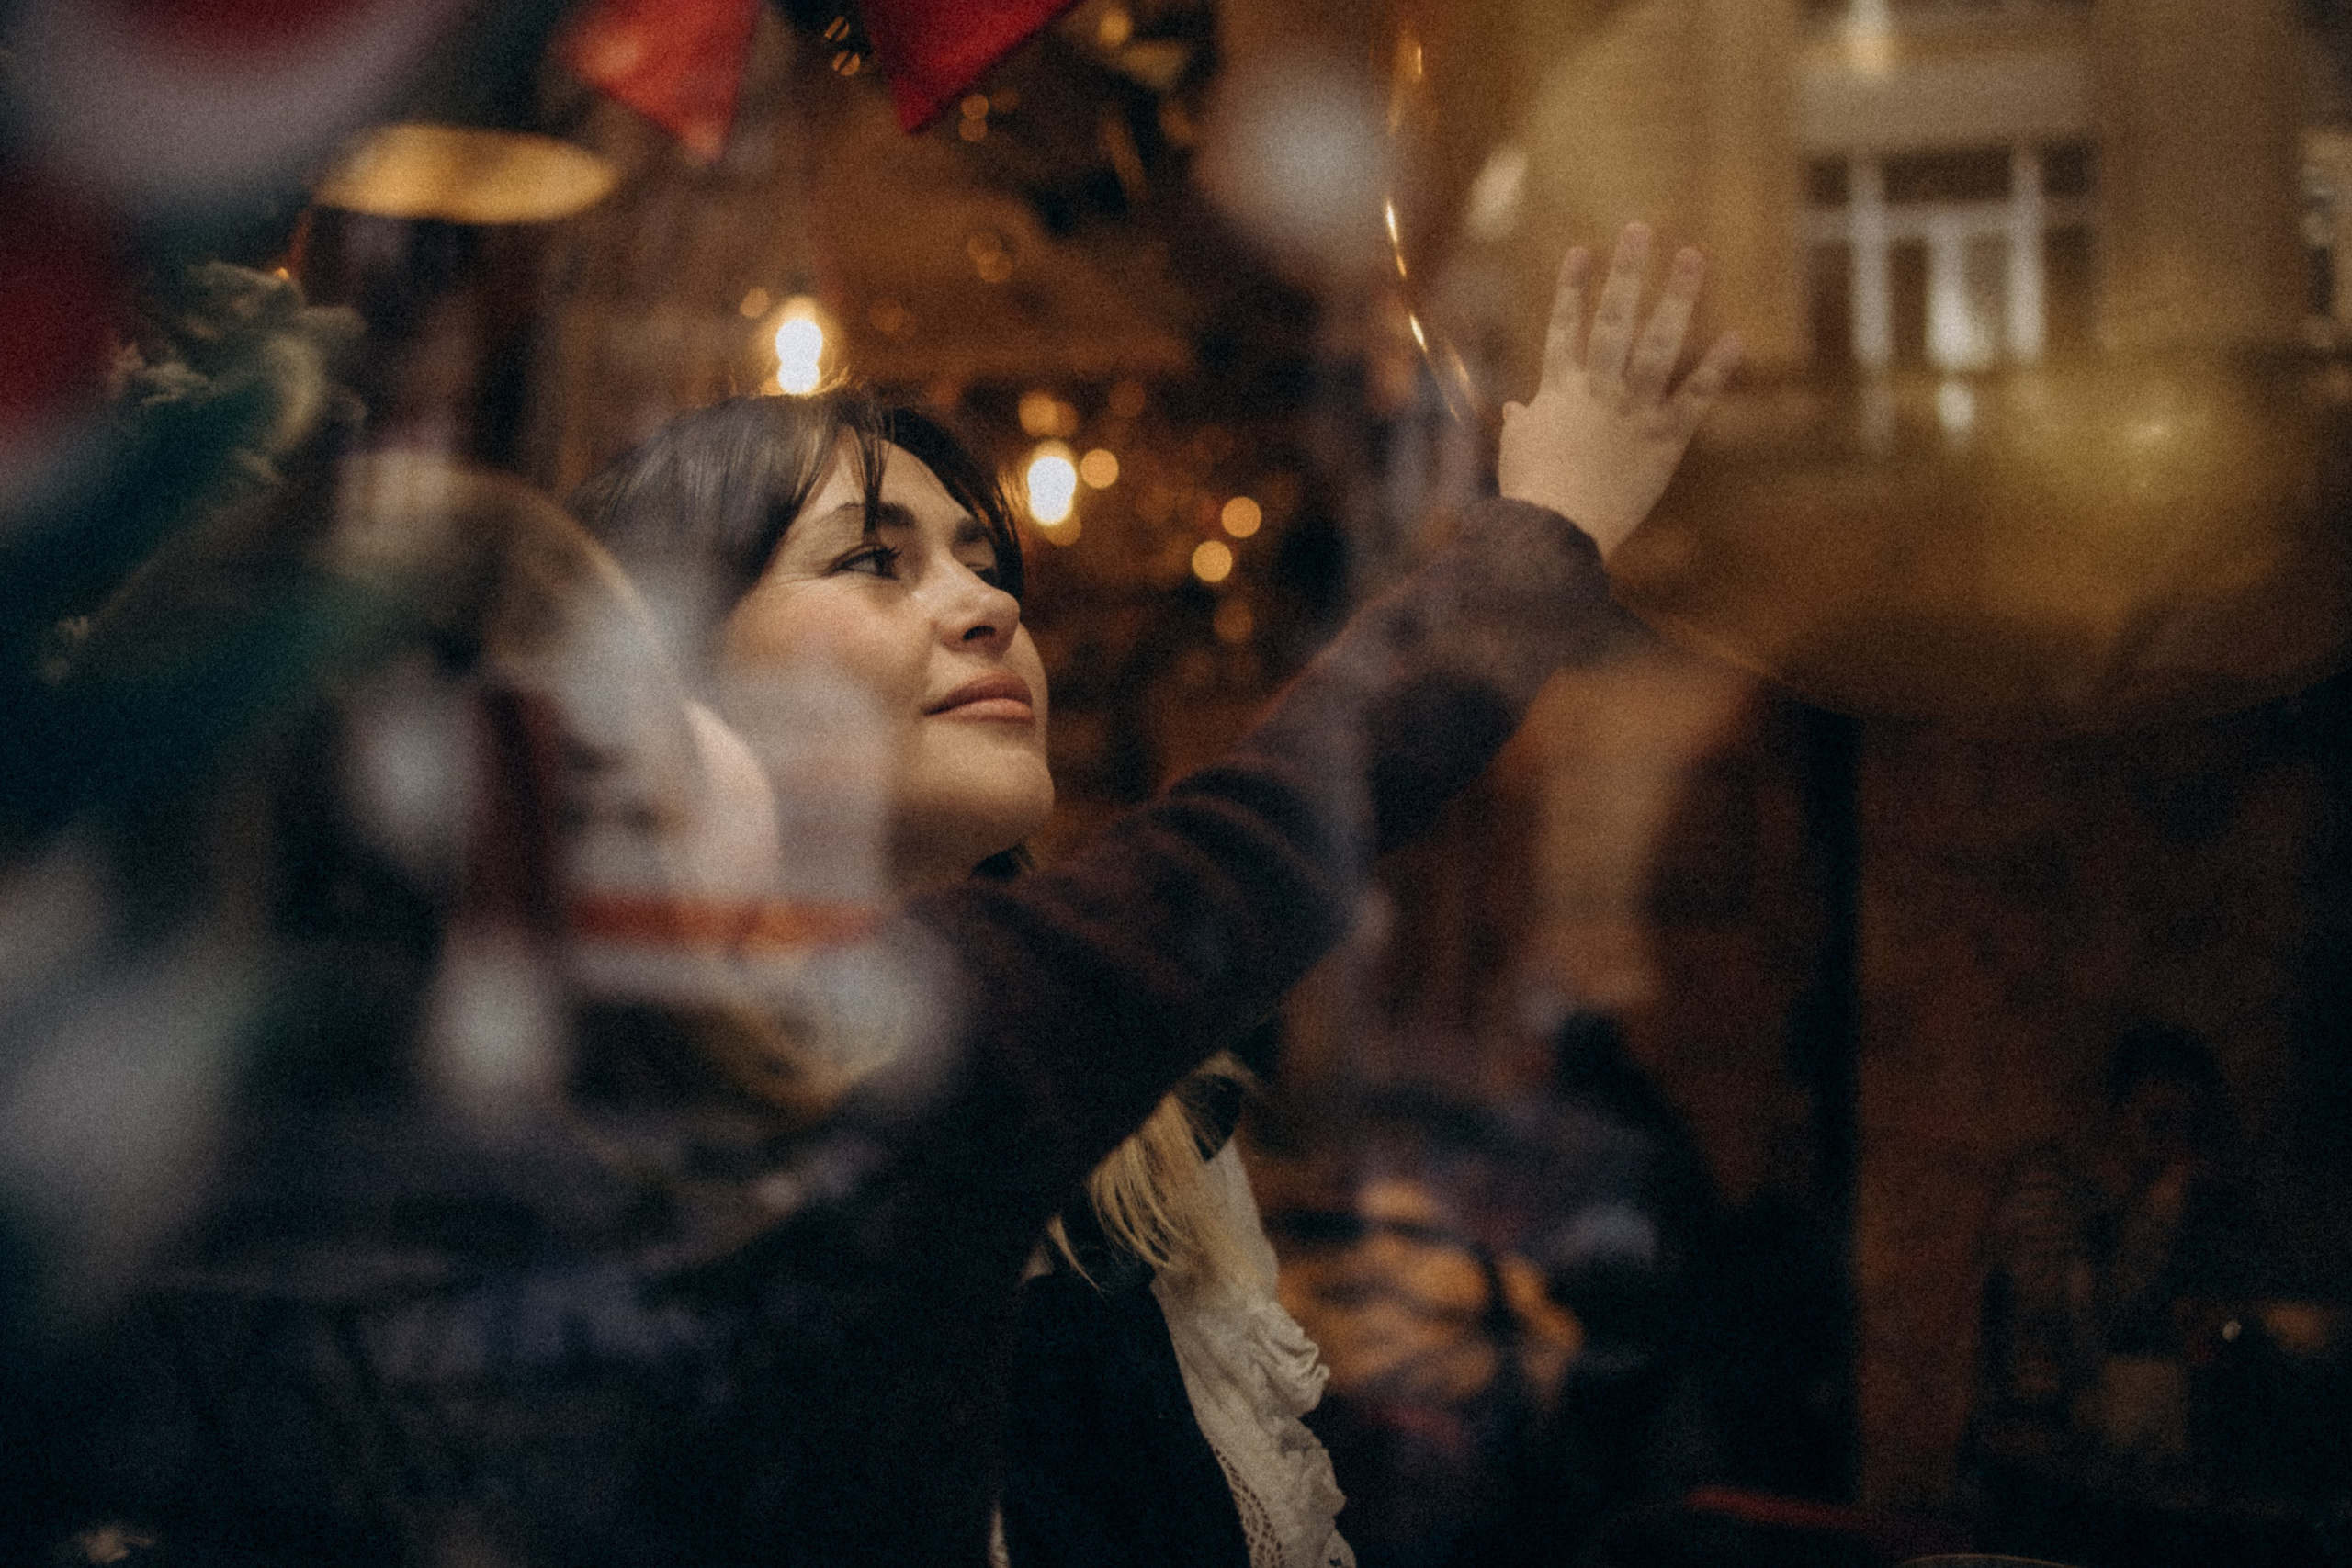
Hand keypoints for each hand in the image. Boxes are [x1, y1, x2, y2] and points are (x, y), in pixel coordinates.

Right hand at [1497, 224, 1741, 558]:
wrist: (1557, 532)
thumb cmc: (1530, 495)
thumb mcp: (1518, 451)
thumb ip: (1523, 422)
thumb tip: (1516, 408)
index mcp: (1558, 392)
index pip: (1564, 327)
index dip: (1572, 287)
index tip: (1583, 248)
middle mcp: (1598, 391)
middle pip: (1613, 320)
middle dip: (1627, 272)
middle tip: (1641, 228)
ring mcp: (1633, 411)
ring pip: (1657, 345)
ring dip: (1676, 297)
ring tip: (1692, 256)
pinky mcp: (1664, 440)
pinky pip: (1694, 399)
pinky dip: (1715, 369)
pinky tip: (1735, 335)